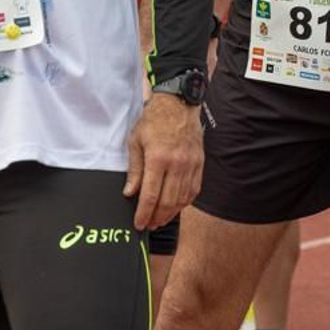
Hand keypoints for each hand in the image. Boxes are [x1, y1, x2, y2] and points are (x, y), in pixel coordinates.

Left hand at [123, 94, 204, 229]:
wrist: (178, 104)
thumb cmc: (154, 120)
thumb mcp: (136, 142)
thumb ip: (134, 169)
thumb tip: (129, 192)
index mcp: (158, 158)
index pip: (150, 195)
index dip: (144, 213)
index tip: (139, 224)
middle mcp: (177, 164)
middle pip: (168, 201)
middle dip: (157, 217)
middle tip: (149, 225)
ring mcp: (191, 164)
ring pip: (182, 198)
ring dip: (171, 213)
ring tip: (161, 219)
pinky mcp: (199, 163)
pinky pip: (194, 189)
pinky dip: (185, 201)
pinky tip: (177, 206)